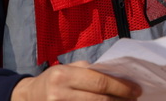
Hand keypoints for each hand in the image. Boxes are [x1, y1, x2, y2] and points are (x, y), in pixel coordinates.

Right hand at [12, 61, 141, 99]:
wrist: (29, 96)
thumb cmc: (54, 79)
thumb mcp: (68, 69)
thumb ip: (90, 71)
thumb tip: (118, 76)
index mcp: (64, 75)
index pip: (99, 82)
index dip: (121, 87)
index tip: (136, 89)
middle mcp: (60, 93)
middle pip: (99, 99)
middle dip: (120, 99)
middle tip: (134, 98)